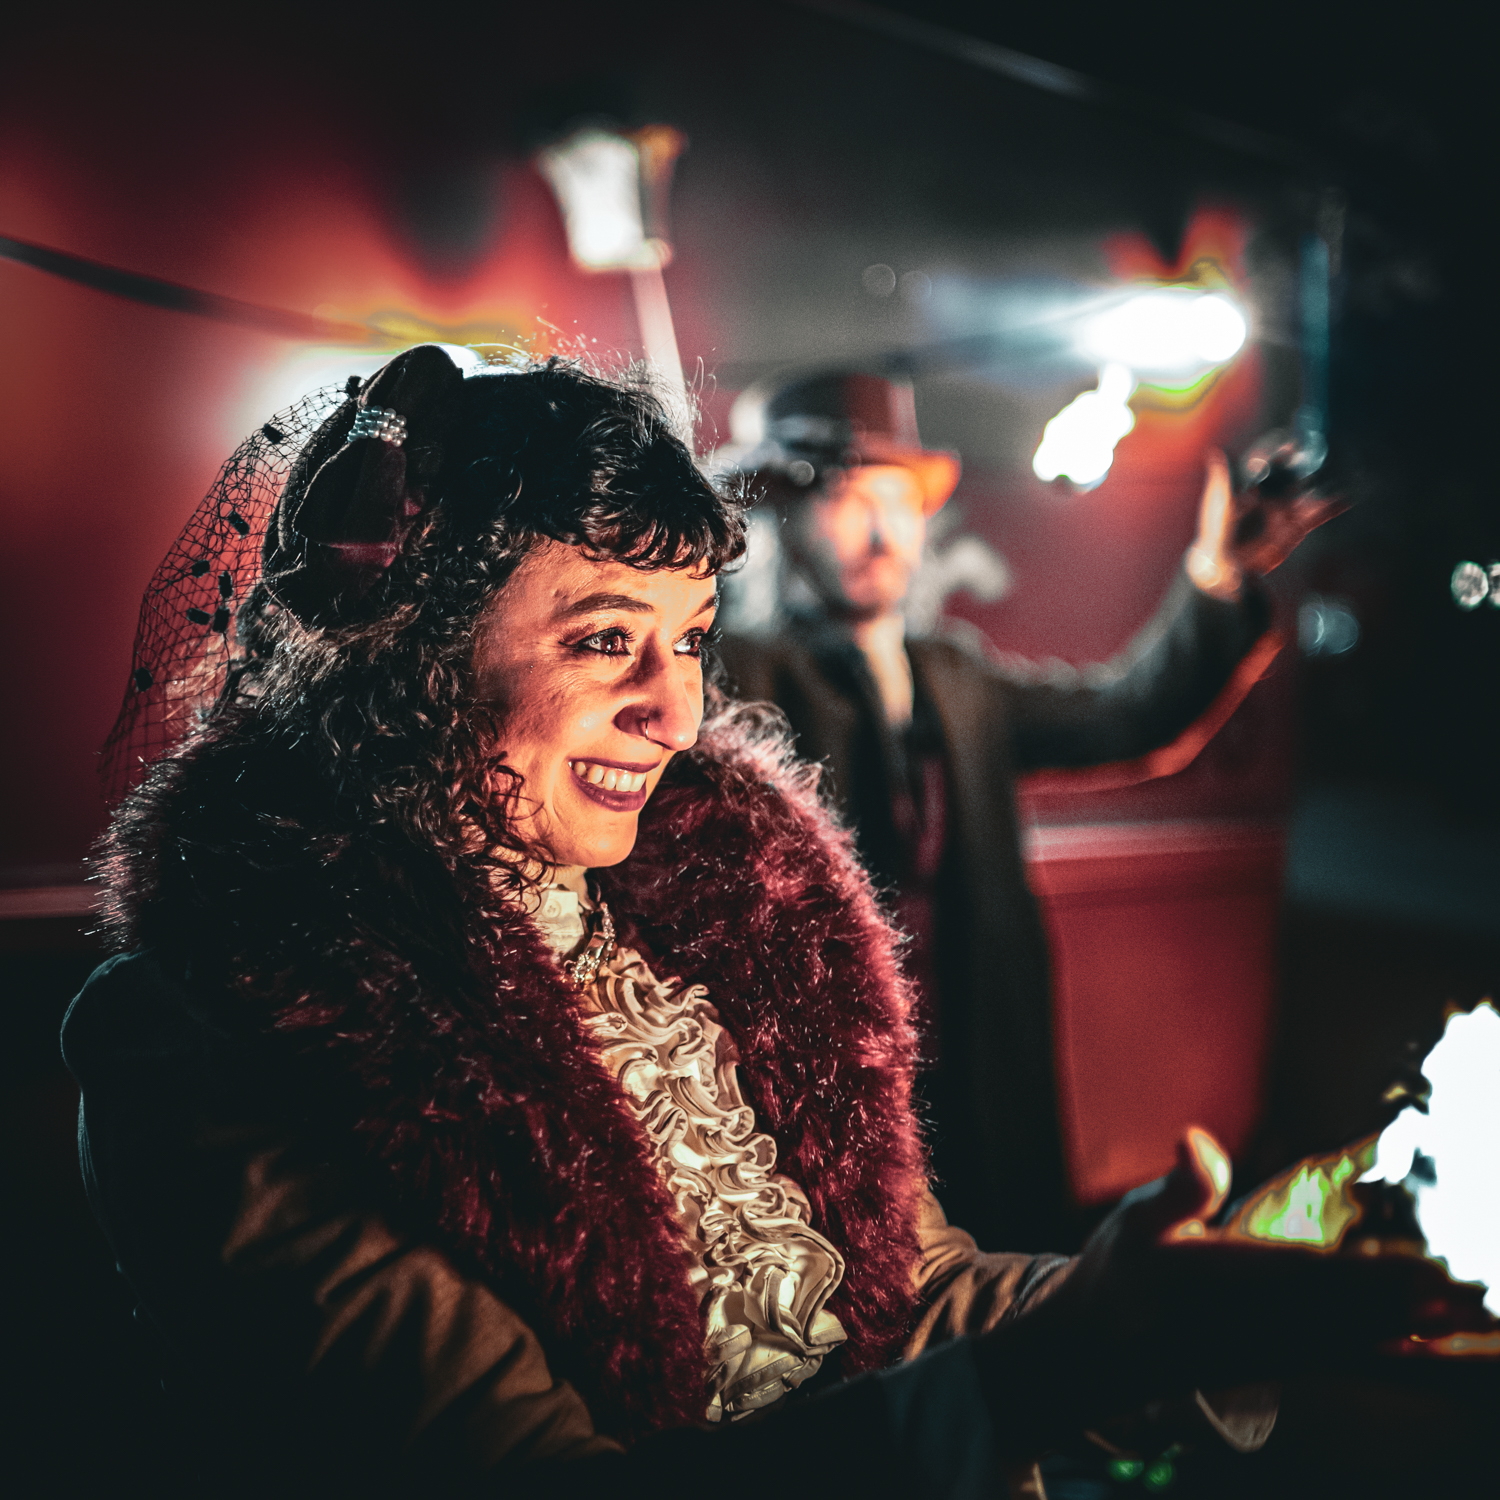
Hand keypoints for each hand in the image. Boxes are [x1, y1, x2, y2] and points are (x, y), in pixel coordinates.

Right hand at [974, 1128, 1487, 1447]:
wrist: (1100, 1353)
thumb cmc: (1120, 1276)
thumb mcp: (1134, 1222)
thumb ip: (1177, 1188)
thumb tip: (1196, 1140)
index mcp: (1228, 1284)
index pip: (1315, 1279)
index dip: (1376, 1275)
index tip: (1430, 1266)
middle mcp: (1265, 1324)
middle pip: (1358, 1313)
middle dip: (1421, 1302)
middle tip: (1481, 1290)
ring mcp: (1283, 1350)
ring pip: (1366, 1338)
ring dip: (1425, 1329)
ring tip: (1477, 1311)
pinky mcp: (1292, 1362)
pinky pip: (1360, 1358)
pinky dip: (1405, 1354)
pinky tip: (1435, 1345)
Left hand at [1186, 449, 1346, 600]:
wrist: (1226, 565)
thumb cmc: (1216, 532)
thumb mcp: (1220, 505)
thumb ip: (1223, 478)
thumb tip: (1216, 450)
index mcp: (1255, 483)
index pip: (1275, 461)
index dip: (1288, 451)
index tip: (1300, 442)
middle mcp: (1275, 493)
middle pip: (1300, 472)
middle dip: (1316, 462)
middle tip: (1333, 451)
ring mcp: (1288, 509)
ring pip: (1314, 491)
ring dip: (1331, 481)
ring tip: (1352, 469)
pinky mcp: (1297, 527)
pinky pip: (1319, 514)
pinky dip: (1334, 506)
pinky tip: (1350, 496)